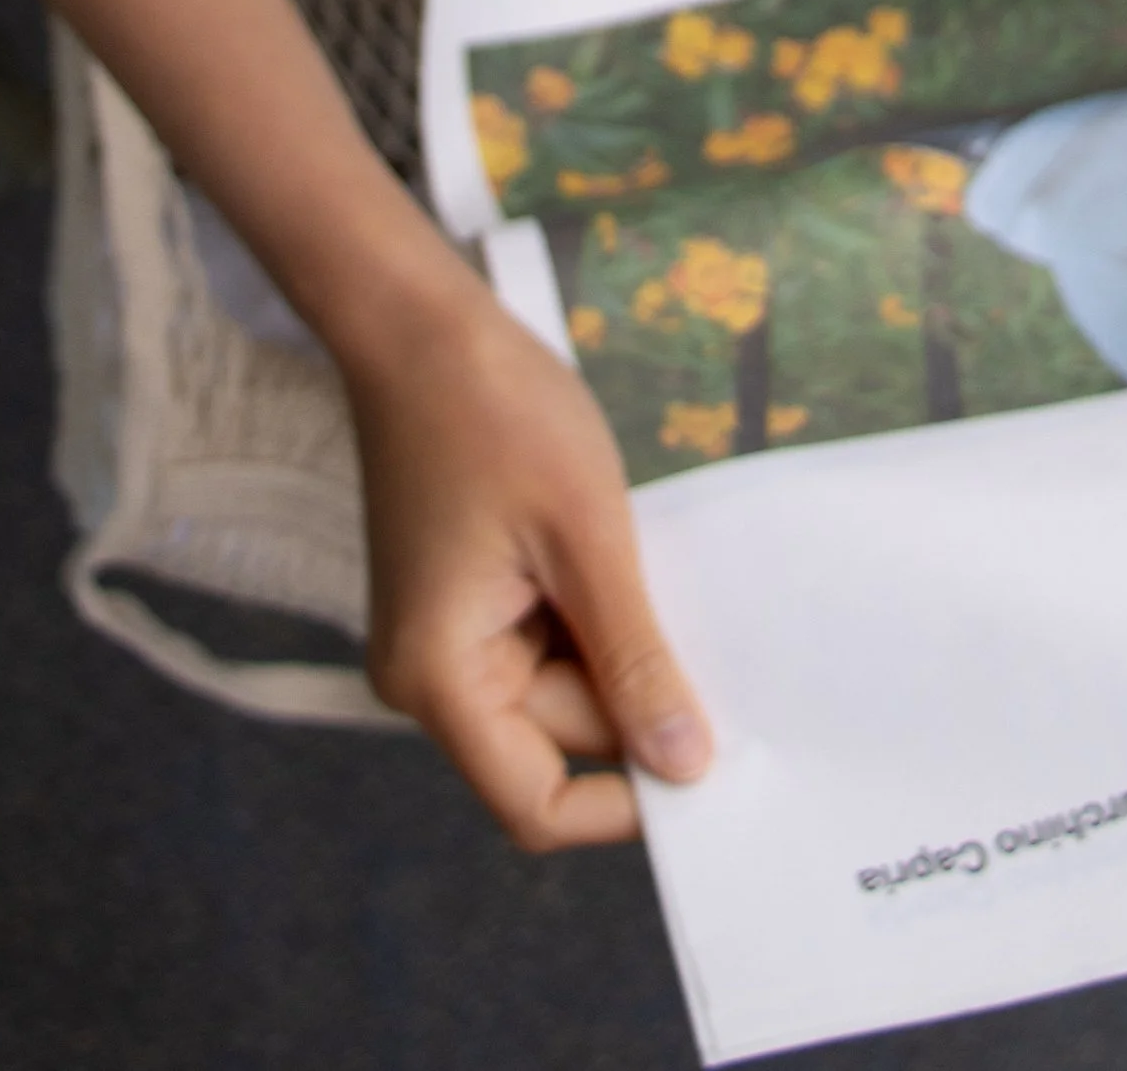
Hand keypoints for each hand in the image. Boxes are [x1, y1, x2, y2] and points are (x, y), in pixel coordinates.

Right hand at [345, 277, 712, 846]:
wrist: (419, 322)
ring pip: (562, 689)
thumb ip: (634, 660)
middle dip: (634, 696)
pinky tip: (621, 555)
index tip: (707, 756)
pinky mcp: (466, 600)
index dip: (626, 802)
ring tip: (646, 563)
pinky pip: (548, 641)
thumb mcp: (587, 539)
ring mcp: (446, 637)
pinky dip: (595, 613)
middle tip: (698, 624)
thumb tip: (684, 767)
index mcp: (440, 678)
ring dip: (618, 645)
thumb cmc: (494, 412)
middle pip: (557, 741)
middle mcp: (429, 676)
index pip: (537, 804)